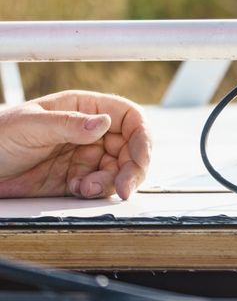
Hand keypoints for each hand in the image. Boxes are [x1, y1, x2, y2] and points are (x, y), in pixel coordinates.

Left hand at [0, 91, 151, 199]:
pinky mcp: (75, 179)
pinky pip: (99, 187)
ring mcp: (84, 156)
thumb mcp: (30, 126)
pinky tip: (76, 189)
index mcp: (85, 108)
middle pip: (131, 148)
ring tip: (85, 188)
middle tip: (124, 187)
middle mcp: (91, 131)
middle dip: (132, 168)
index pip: (130, 118)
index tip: (140, 158)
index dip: (142, 137)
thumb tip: (104, 122)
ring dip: (111, 182)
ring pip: (119, 170)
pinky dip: (94, 192)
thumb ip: (69, 124)